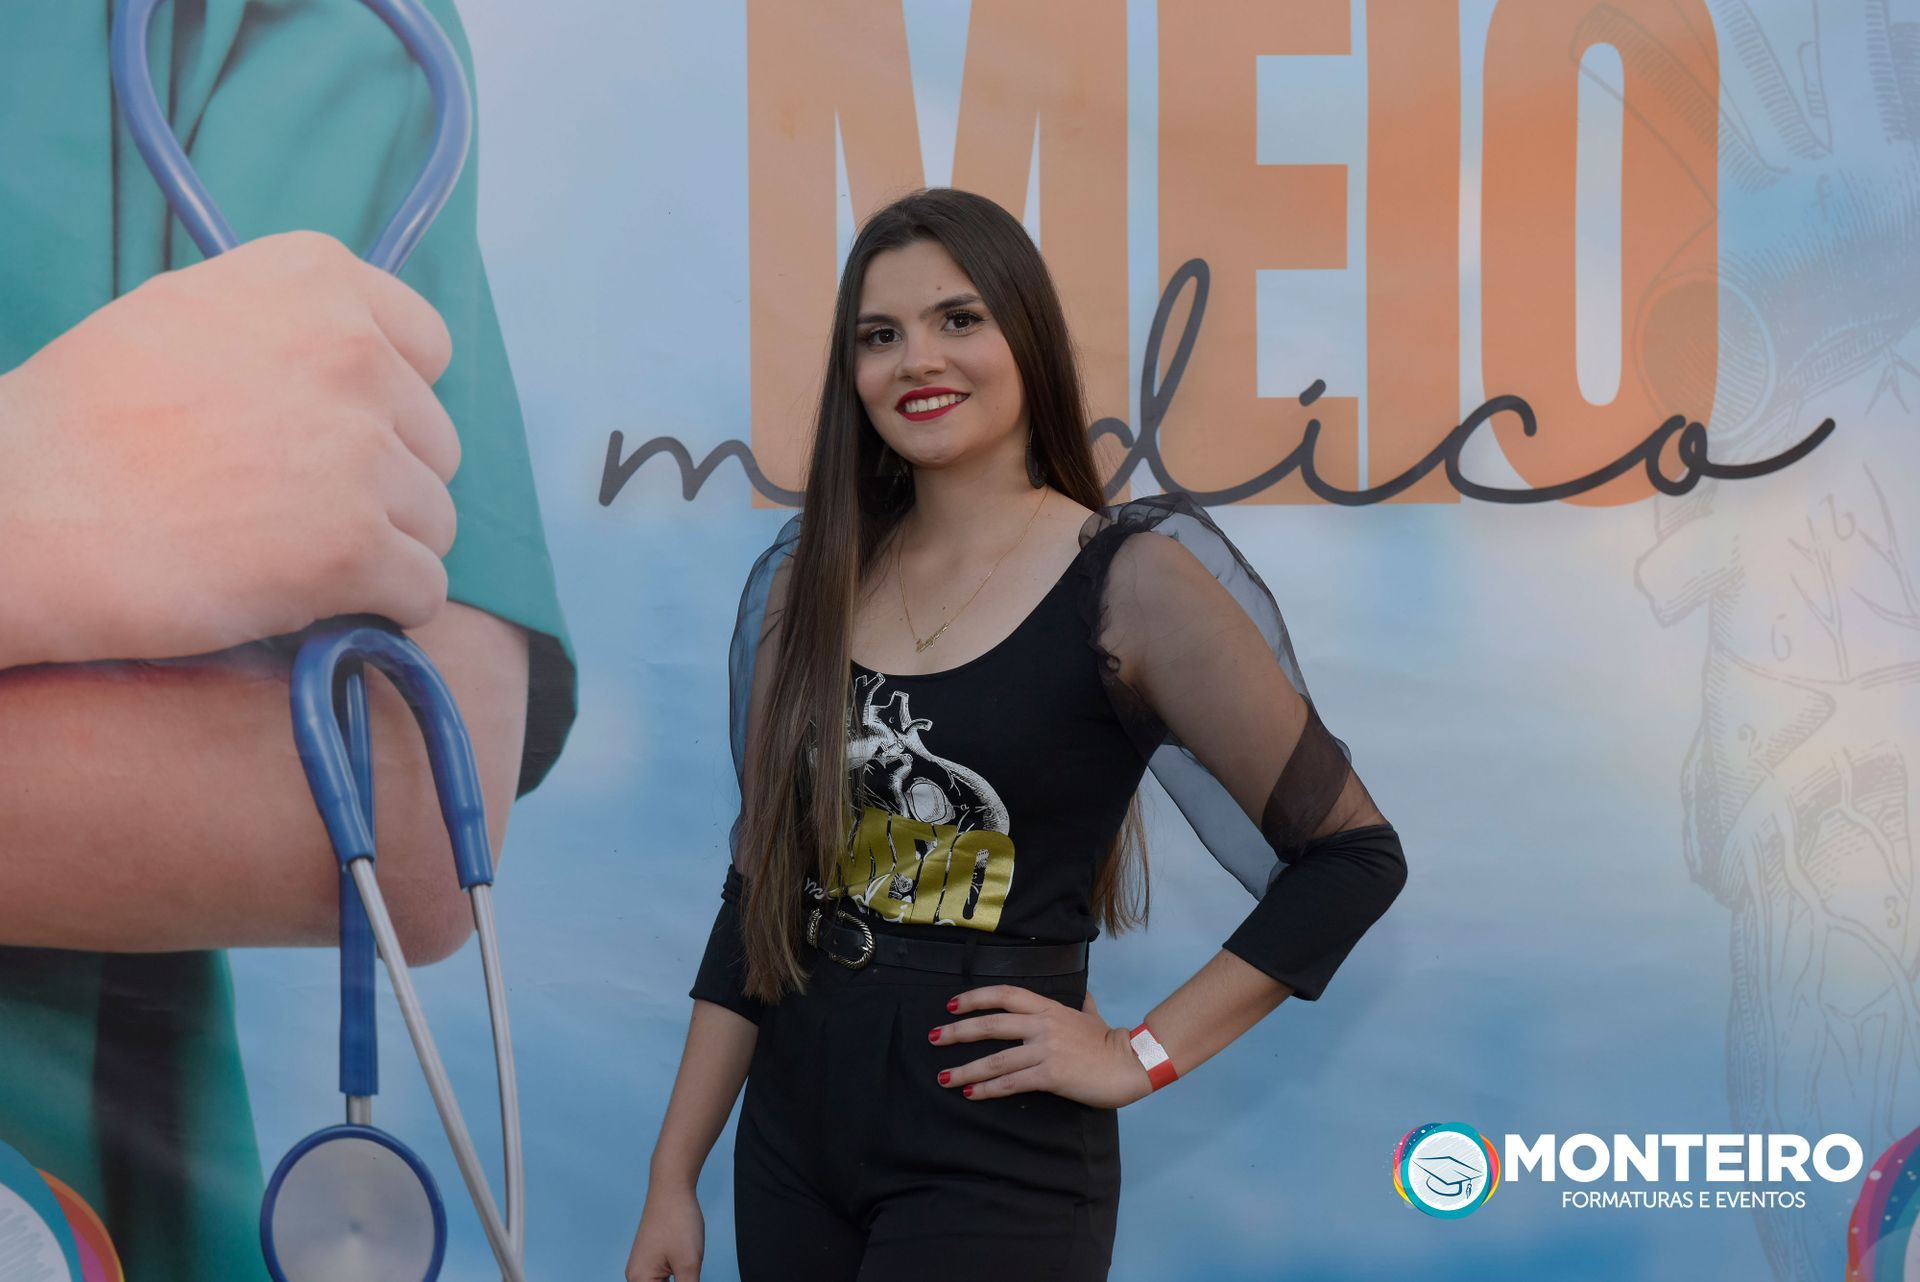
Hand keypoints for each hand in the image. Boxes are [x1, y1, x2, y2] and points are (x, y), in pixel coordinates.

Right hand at [0, 230, 459, 667]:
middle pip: (434, 441)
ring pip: (435, 519)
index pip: (427, 348)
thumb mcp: (187, 315)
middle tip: (293, 505)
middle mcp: (355, 353)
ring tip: (289, 553)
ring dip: (382, 547)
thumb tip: (367, 368)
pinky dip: (381, 606)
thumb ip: (289, 329)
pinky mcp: (357, 544)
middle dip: (384, 481)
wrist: (16, 515)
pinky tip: (315, 601)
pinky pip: (423, 589)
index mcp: (315, 279)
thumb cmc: (81, 422)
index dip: (388, 403)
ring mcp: (361, 450)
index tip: (334, 433)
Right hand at [625, 1183, 704, 1281]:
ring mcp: (644, 1265)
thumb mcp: (689, 1264)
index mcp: (639, 1280)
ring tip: (690, 1266)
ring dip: (680, 1281)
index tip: (688, 1278)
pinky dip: (677, 1279)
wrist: (672, 1187)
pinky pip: (663, 1278)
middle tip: (691, 1274)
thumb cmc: (678, 1221)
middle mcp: (636, 1275)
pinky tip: (688, 1271)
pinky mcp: (653, 1257)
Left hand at [932, 985, 1152, 1108]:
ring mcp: (1045, 1049)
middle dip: (958, 1032)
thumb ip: (1082, 1004)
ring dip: (965, 1069)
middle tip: (934, 1038)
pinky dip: (987, 1089)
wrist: (1130, 1063)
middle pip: (990, 1025)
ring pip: (995, 1059)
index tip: (952, 1005)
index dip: (976, 998)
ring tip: (943, 1076)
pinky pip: (1011, 1082)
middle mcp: (1042, 1025)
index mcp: (1048, 1008)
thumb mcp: (1092, 1014)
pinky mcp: (1050, 1075)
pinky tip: (971, 1093)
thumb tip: (1084, 995)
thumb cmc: (1110, 1041)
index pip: (1004, 995)